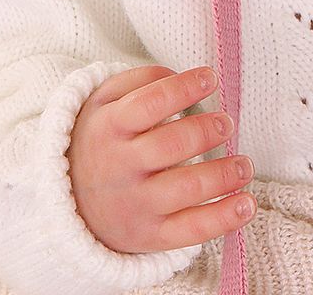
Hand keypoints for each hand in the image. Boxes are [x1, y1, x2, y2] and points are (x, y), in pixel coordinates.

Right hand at [66, 65, 255, 251]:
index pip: (149, 103)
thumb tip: (180, 76)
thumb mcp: (105, 100)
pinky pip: (190, 231)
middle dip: (207, 131)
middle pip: (172, 145)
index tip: (210, 77)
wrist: (66, 203)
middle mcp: (121, 167)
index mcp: (110, 128)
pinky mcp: (150, 236)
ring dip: (224, 175)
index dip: (184, 87)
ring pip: (187, 189)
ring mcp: (136, 204)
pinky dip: (223, 219)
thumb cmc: (101, 139)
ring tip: (244, 164)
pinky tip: (246, 204)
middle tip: (226, 123)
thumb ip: (142, 80)